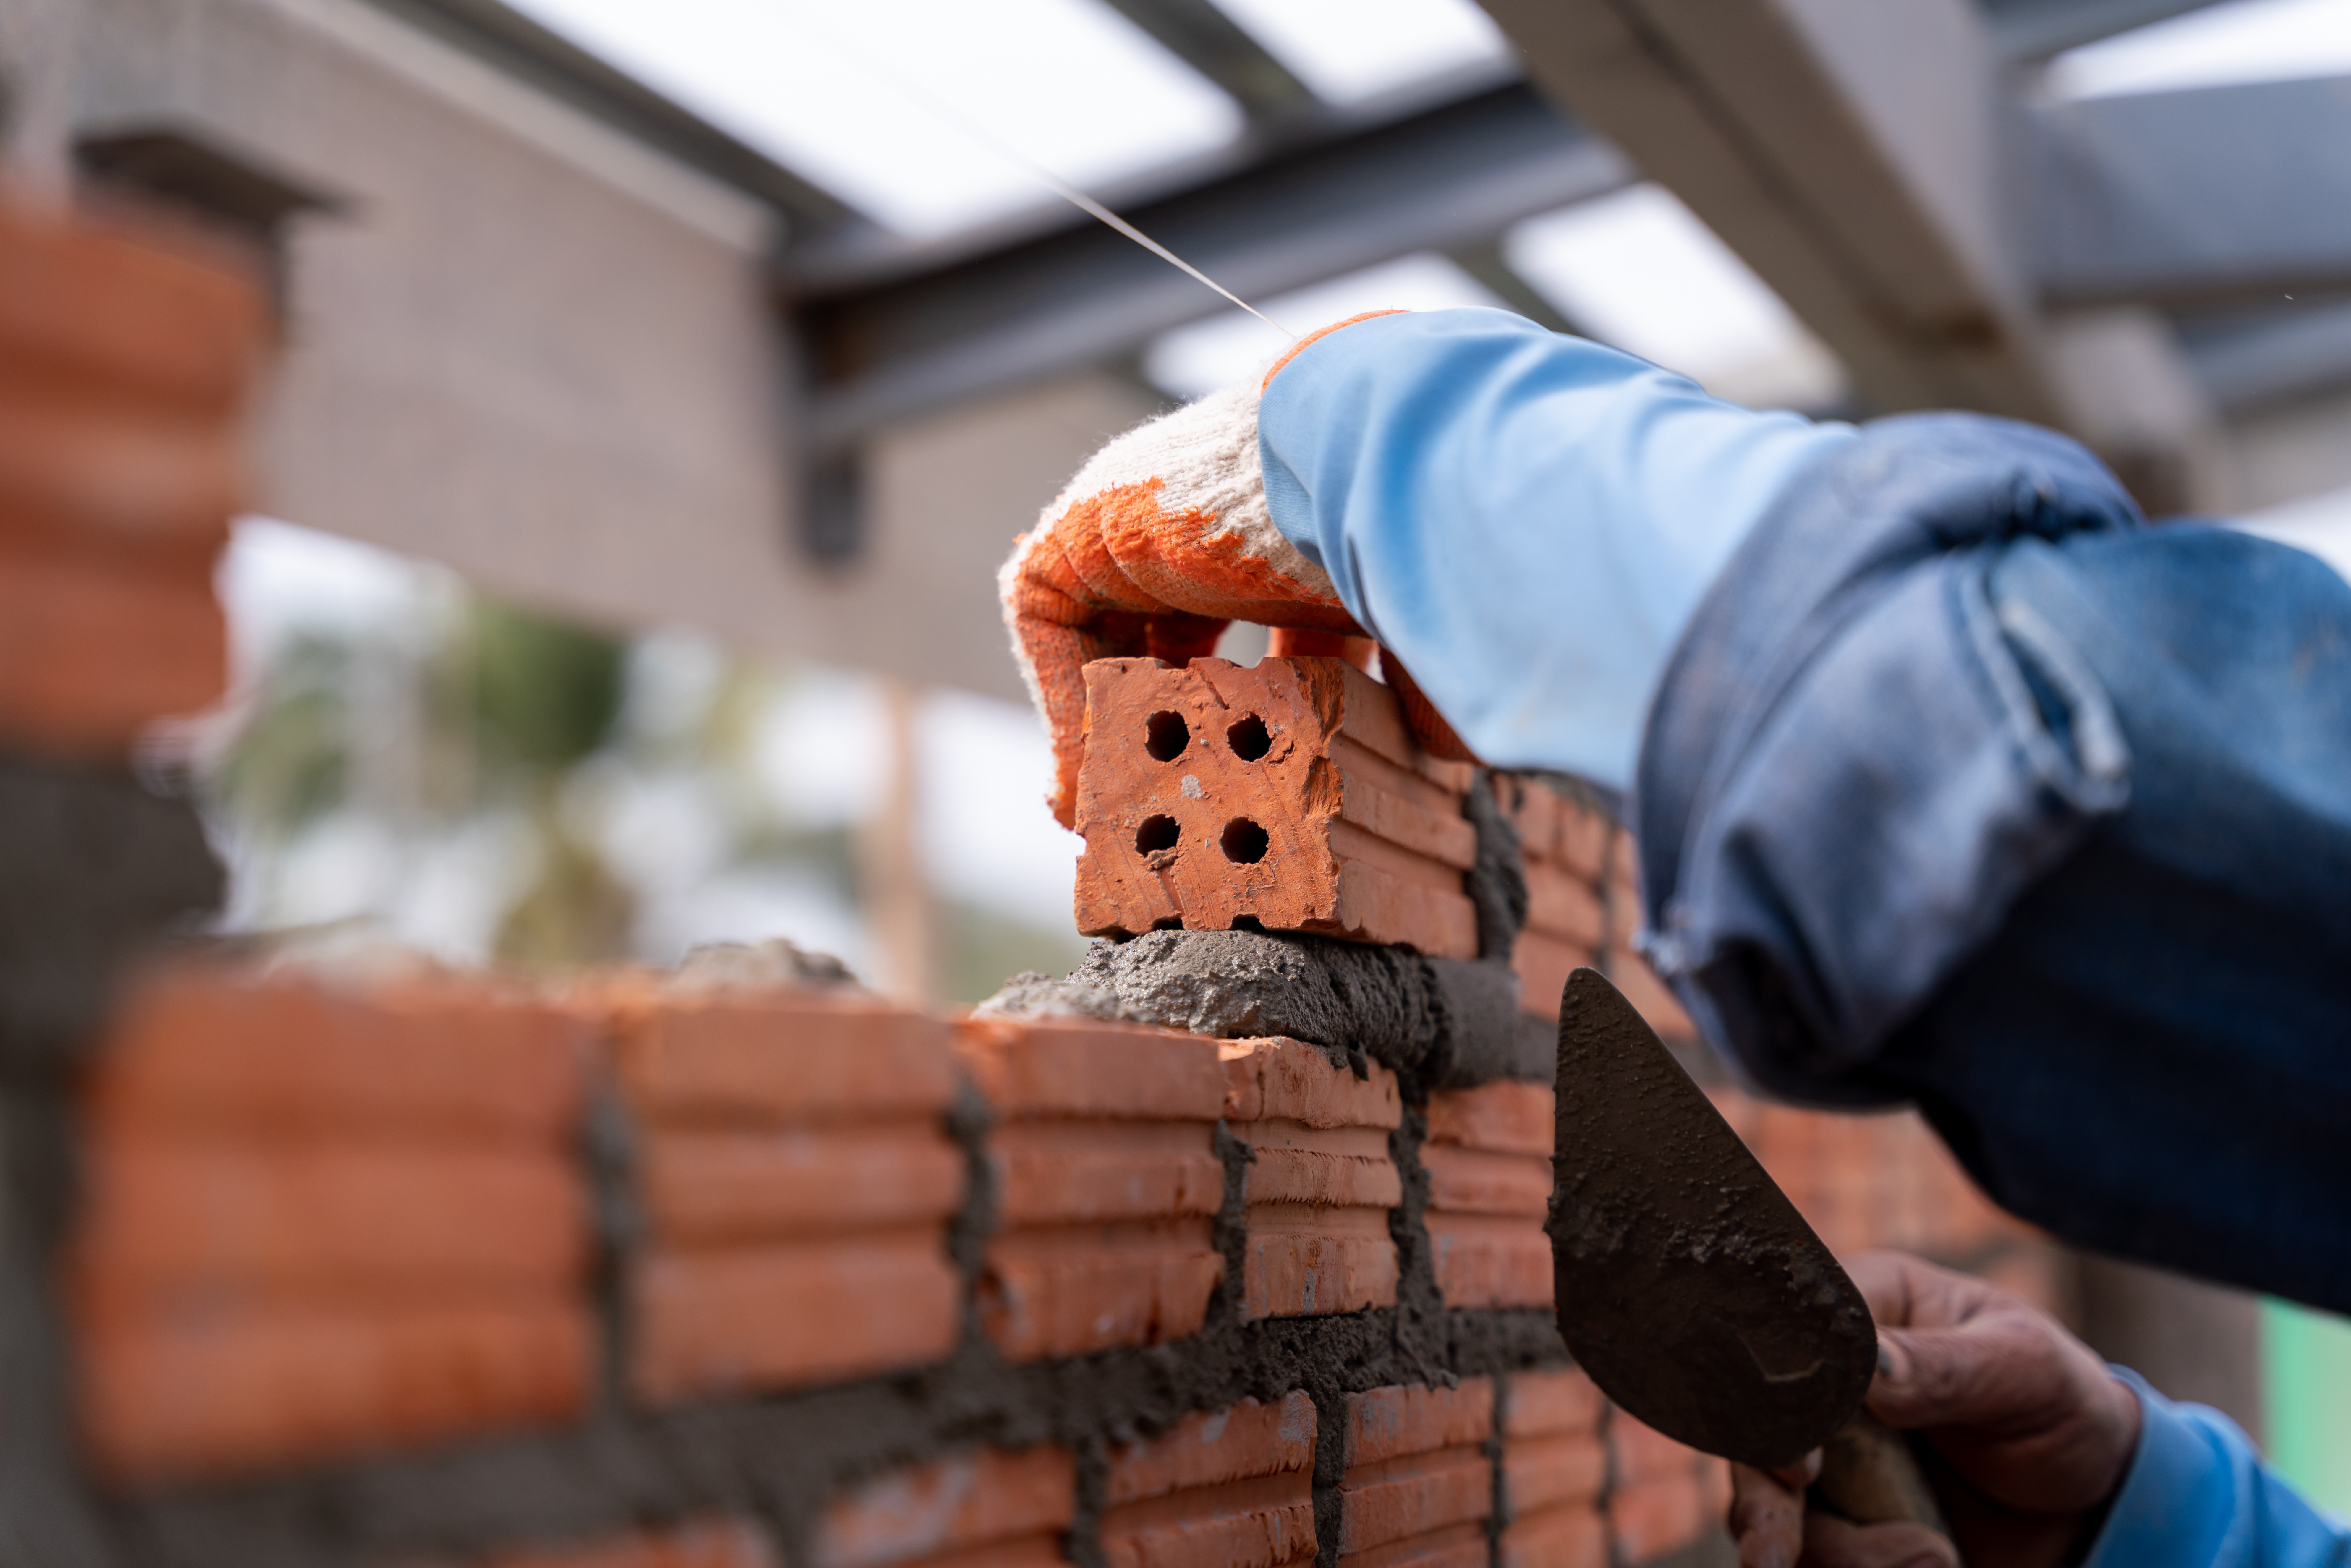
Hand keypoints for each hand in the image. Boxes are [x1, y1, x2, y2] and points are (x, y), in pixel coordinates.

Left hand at [999, 311, 1467, 826]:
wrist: (1368, 457)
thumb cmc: (1409, 531)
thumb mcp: (1415, 623)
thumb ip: (1425, 680)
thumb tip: (1462, 751)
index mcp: (1279, 537)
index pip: (1248, 626)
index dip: (1234, 706)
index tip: (1231, 775)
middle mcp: (1204, 524)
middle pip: (1163, 638)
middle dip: (1157, 720)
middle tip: (1159, 798)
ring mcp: (1140, 514)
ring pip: (1101, 631)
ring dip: (1102, 720)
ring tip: (1111, 809)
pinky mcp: (1085, 523)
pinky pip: (1047, 616)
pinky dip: (1059, 696)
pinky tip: (1086, 768)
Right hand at [1730, 1252, 2140, 1567]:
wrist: (2093, 1494)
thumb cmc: (2060, 1403)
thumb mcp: (2026, 1370)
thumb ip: (1947, 1366)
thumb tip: (1870, 1368)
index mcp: (1860, 1313)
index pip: (1780, 1335)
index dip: (1768, 1398)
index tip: (1798, 1462)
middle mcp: (1824, 1382)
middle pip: (1753, 1434)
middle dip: (1760, 1500)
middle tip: (1774, 1554)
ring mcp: (1828, 1454)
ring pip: (1774, 1507)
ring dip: (1837, 1553)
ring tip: (1933, 1561)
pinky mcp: (1842, 1518)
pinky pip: (1813, 1553)